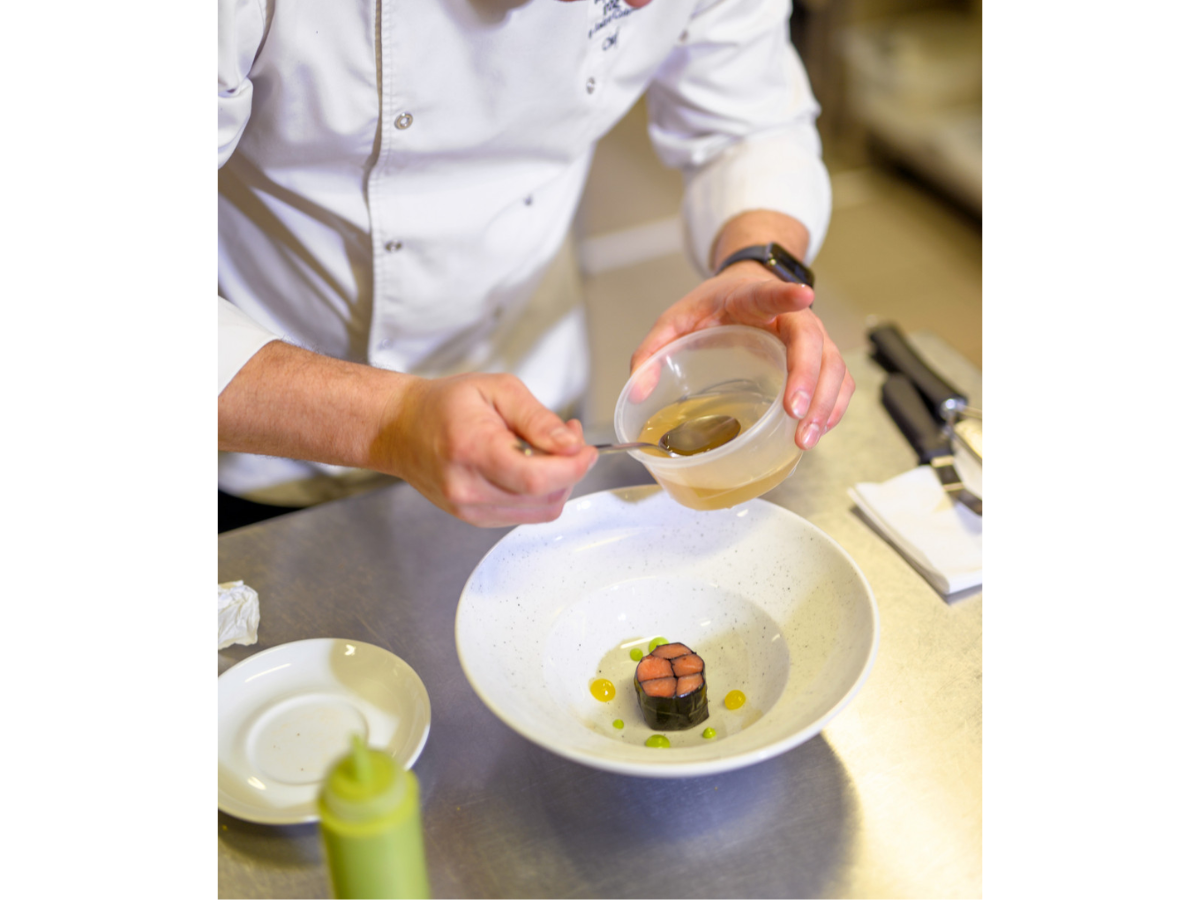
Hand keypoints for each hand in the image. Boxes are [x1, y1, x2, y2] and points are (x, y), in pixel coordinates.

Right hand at [373, 373, 598, 526]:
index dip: (572, 467)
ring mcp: (470, 509)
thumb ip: (537, 418)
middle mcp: (468, 488)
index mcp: (472, 450)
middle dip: (570, 470)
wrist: (402, 429)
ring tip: (549, 450)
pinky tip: (532, 466)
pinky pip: (525, 514)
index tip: (587, 449)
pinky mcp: (475, 518)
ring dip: (558, 483)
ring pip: (540, 510)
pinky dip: (540, 492)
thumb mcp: (497, 389)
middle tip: (570, 439)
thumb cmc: (445, 404)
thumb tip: (570, 444)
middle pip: (544, 497)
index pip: (536, 477)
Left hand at [629, 260, 854, 449]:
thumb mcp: (676, 319)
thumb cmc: (715, 304)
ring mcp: (811, 336)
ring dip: (824, 404)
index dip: (787, 294)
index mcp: (752, 298)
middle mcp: (791, 316)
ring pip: (833, 367)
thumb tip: (638, 388)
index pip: (772, 293)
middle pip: (814, 342)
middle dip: (808, 380)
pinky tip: (819, 431)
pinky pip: (838, 382)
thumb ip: (653, 349)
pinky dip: (833, 407)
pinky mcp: (820, 357)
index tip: (803, 295)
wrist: (746, 286)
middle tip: (794, 415)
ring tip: (806, 438)